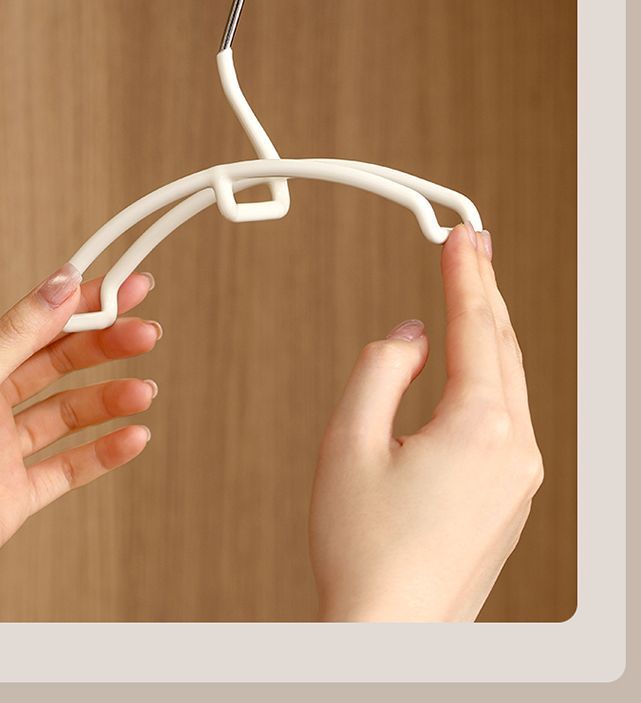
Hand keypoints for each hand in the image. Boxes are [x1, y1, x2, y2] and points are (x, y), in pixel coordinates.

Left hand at [0, 265, 161, 582]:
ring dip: (110, 399)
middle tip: (146, 334)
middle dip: (106, 346)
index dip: (83, 303)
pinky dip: (105, 454)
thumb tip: (60, 286)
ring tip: (143, 392)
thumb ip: (17, 335)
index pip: (37, 323)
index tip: (124, 289)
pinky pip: (69, 470)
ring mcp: (2, 449)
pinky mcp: (13, 496)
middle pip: (59, 363)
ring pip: (69, 415)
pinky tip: (133, 437)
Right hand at [308, 223, 543, 621]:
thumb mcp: (350, 441)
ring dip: (492, 332)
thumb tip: (413, 335)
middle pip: (504, 347)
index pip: (475, 326)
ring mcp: (520, 480)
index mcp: (480, 426)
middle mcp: (515, 449)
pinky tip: (478, 368)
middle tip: (475, 243)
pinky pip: (510, 419)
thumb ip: (382, 367)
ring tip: (477, 291)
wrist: (391, 637)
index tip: (461, 233)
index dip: (465, 272)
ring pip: (512, 383)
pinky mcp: (512, 503)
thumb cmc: (364, 550)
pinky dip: (494, 377)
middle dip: (487, 290)